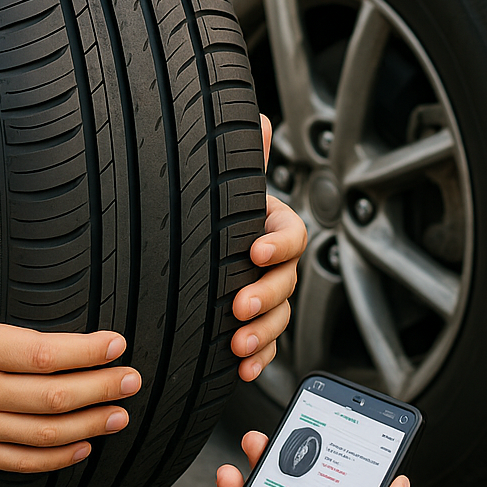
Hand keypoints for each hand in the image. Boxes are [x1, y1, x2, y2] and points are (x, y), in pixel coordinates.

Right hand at [0, 202, 141, 472]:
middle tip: (132, 379)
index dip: (83, 351)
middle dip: (99, 389)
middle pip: (49, 397)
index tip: (117, 344)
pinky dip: (56, 458)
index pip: (39, 353)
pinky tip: (84, 447)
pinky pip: (19, 461)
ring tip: (120, 412)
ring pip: (41, 433)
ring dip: (88, 426)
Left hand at [232, 115, 307, 380]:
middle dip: (267, 295)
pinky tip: (245, 369)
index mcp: (273, 227)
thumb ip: (243, 160)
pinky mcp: (255, 325)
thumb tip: (256, 118)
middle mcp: (274, 262)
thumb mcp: (228, 189)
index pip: (291, 235)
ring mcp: (267, 295)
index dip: (278, 244)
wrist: (195, 252)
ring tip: (239, 345)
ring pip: (279, 316)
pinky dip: (259, 359)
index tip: (256, 249)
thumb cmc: (218, 216)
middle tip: (240, 305)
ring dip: (263, 332)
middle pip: (287, 281)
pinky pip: (267, 345)